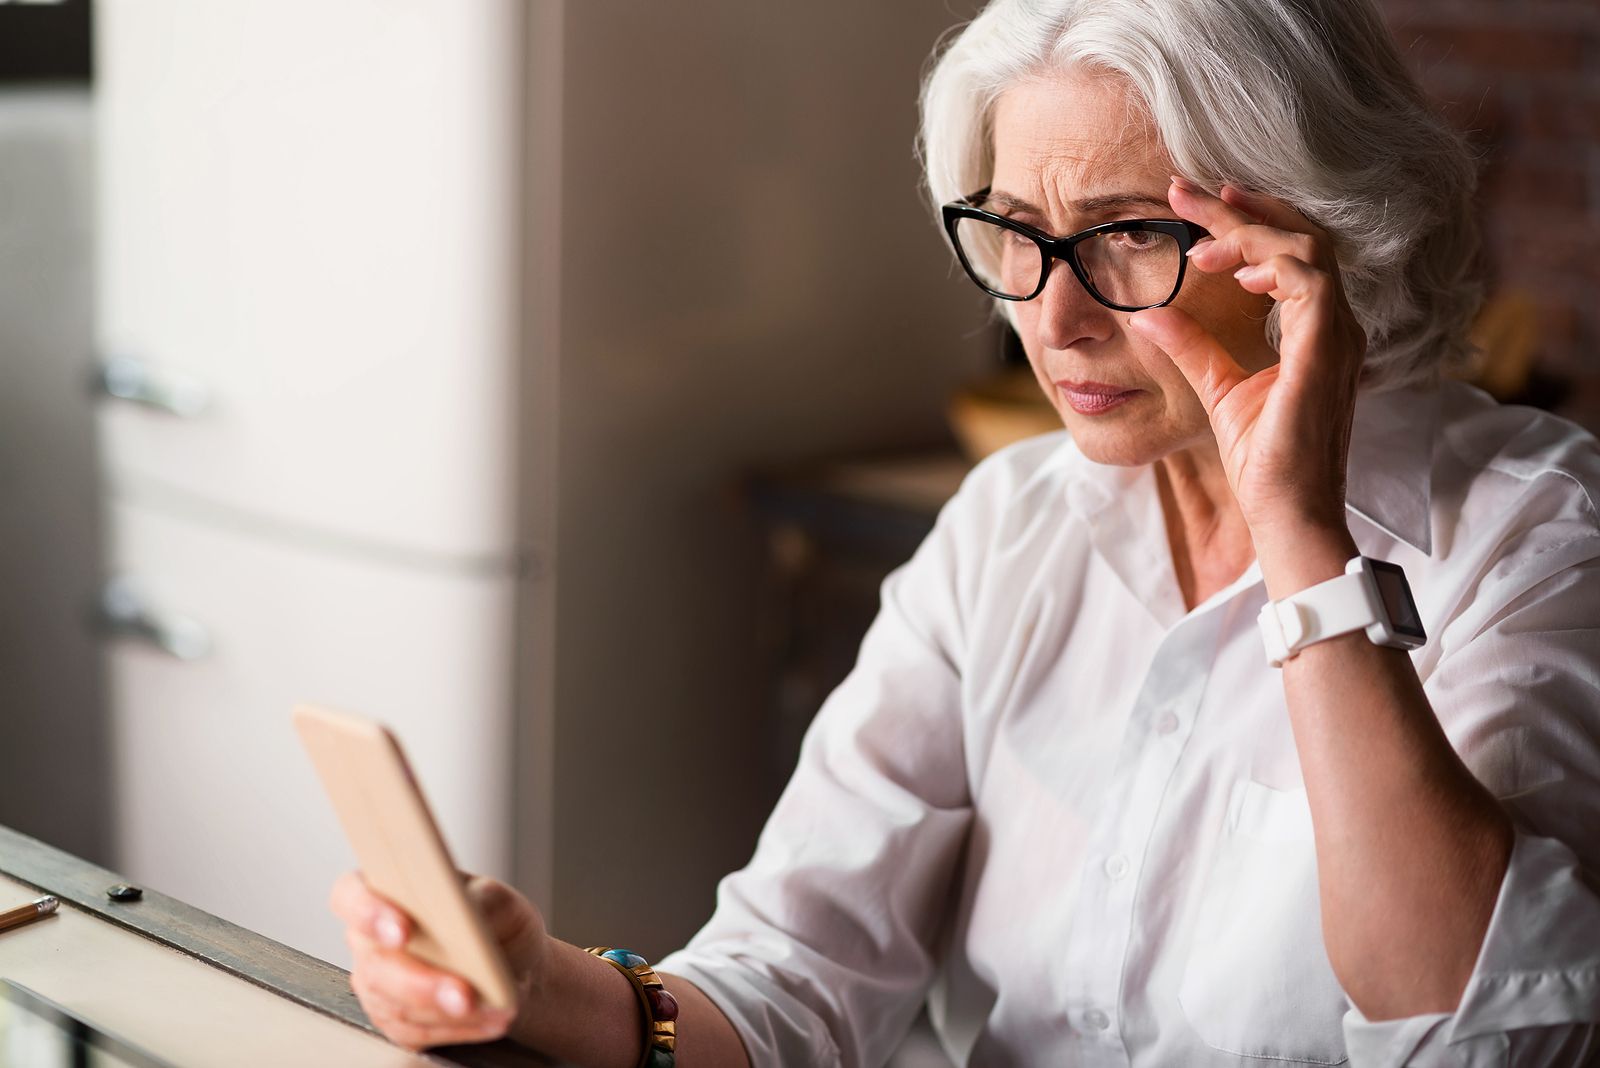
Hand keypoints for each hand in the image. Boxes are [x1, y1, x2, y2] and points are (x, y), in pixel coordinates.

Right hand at [330, 870, 550, 1050]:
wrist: (513, 969)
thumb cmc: (496, 924)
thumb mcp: (500, 900)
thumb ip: (482, 900)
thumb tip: (469, 912)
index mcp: (387, 893)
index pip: (352, 896)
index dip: (368, 912)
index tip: (402, 930)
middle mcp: (373, 941)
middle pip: (376, 965)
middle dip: (420, 983)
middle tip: (462, 993)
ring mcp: (379, 985)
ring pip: (395, 1005)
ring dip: (446, 1012)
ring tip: (492, 1008)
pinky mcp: (396, 1021)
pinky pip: (417, 1033)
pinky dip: (458, 1028)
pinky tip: (489, 1020)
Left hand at [1128, 176, 1366, 537]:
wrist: (1287, 510)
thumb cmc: (1264, 458)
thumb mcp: (1217, 387)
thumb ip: (1190, 346)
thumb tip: (1146, 317)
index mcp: (1316, 328)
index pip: (1288, 254)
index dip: (1245, 222)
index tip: (1194, 206)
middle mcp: (1334, 324)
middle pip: (1299, 238)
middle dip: (1243, 209)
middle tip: (1186, 189)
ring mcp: (1337, 334)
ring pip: (1306, 249)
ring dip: (1250, 231)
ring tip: (1201, 235)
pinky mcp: (1327, 349)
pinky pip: (1309, 282)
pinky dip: (1272, 263)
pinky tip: (1234, 268)